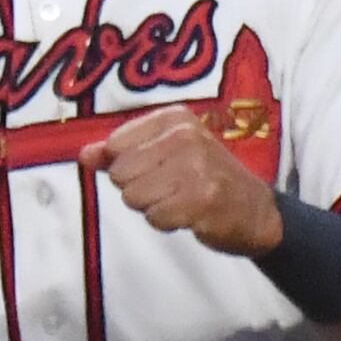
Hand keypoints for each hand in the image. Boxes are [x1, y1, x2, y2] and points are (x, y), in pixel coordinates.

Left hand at [79, 106, 281, 254]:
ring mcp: (195, 168)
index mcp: (173, 118)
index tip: (158, 168)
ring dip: (152, 207)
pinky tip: (190, 214)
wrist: (257, 211)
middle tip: (172, 188)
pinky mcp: (201, 200)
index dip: (128, 166)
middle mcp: (184, 137)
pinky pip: (154, 217)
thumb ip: (120, 151)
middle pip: (121, 174)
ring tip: (181, 200)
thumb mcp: (165, 152)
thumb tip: (83, 155)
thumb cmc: (205, 178)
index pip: (116, 144)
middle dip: (139, 189)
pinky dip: (167, 222)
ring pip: (133, 197)